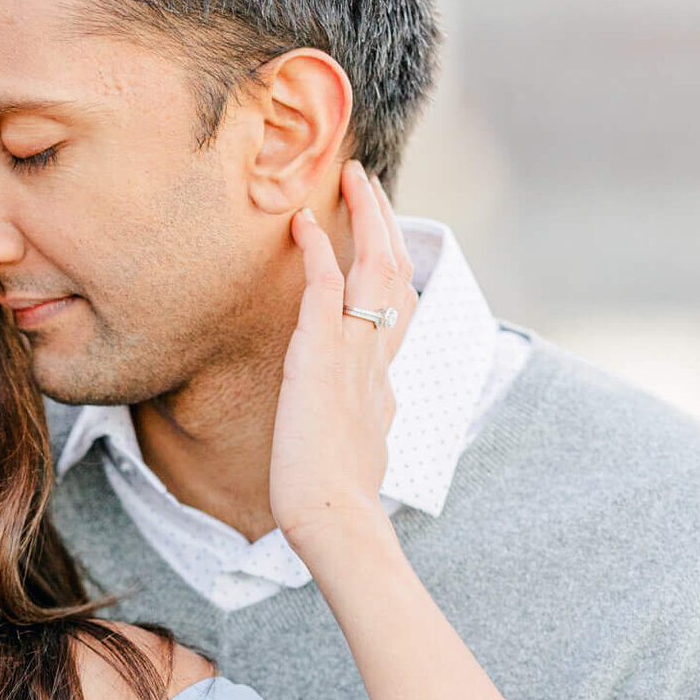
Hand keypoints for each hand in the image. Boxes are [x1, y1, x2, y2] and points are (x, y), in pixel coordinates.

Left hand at [269, 162, 415, 557]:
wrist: (335, 520)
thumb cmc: (334, 504)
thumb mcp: (354, 457)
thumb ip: (360, 428)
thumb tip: (365, 426)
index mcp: (383, 383)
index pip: (397, 310)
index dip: (391, 267)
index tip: (381, 240)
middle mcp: (377, 360)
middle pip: (397, 274)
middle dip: (386, 224)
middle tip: (370, 186)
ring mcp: (354, 354)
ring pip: (374, 267)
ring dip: (366, 217)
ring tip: (352, 180)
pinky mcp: (322, 357)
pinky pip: (325, 288)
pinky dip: (317, 250)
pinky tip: (302, 223)